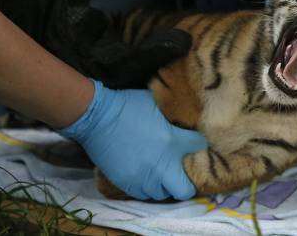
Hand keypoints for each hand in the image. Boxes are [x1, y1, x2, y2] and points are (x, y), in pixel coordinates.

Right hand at [61, 80, 205, 199]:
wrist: (97, 116)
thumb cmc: (129, 105)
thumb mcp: (158, 104)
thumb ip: (174, 116)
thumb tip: (184, 118)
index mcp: (172, 141)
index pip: (199, 147)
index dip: (198, 144)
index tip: (194, 142)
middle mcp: (162, 165)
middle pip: (185, 189)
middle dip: (185, 182)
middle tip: (179, 171)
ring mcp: (144, 177)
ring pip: (162, 194)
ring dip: (164, 185)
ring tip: (160, 173)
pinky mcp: (127, 183)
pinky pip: (143, 194)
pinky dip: (146, 186)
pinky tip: (144, 174)